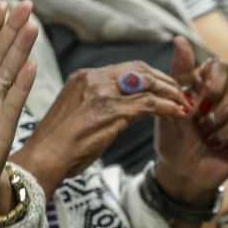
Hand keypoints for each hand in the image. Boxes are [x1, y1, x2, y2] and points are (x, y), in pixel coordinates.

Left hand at [0, 1, 37, 205]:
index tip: (1, 4)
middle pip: (1, 52)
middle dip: (13, 28)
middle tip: (26, 5)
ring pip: (11, 70)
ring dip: (21, 49)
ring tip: (32, 26)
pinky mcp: (5, 122)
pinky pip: (14, 100)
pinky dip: (22, 84)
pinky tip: (31, 66)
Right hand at [12, 58, 188, 194]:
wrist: (43, 159)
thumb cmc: (57, 145)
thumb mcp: (77, 114)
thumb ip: (97, 103)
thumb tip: (122, 107)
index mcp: (82, 78)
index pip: (126, 68)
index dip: (150, 76)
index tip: (164, 88)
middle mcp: (91, 79)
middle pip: (140, 70)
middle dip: (165, 81)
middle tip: (180, 94)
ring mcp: (101, 93)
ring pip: (147, 84)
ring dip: (170, 93)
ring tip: (184, 104)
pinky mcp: (110, 111)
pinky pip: (148, 104)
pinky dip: (167, 107)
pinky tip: (178, 113)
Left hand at [154, 37, 227, 203]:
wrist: (183, 171)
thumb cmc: (173, 138)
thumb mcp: (169, 107)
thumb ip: (178, 74)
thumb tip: (179, 39)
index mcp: (207, 83)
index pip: (221, 65)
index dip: (213, 85)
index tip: (197, 106)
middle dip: (216, 114)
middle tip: (201, 129)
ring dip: (224, 130)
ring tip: (209, 140)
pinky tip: (224, 147)